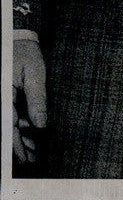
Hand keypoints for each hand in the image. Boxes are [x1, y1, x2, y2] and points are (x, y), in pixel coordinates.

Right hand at [12, 40, 46, 164]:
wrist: (18, 38)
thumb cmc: (26, 52)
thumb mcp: (35, 73)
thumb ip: (37, 99)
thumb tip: (40, 125)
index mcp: (4, 96)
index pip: (10, 127)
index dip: (17, 146)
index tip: (26, 160)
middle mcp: (2, 101)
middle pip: (9, 129)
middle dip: (19, 147)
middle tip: (32, 161)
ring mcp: (4, 99)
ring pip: (11, 125)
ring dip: (21, 139)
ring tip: (34, 153)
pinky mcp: (8, 97)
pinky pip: (13, 116)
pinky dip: (22, 126)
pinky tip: (32, 136)